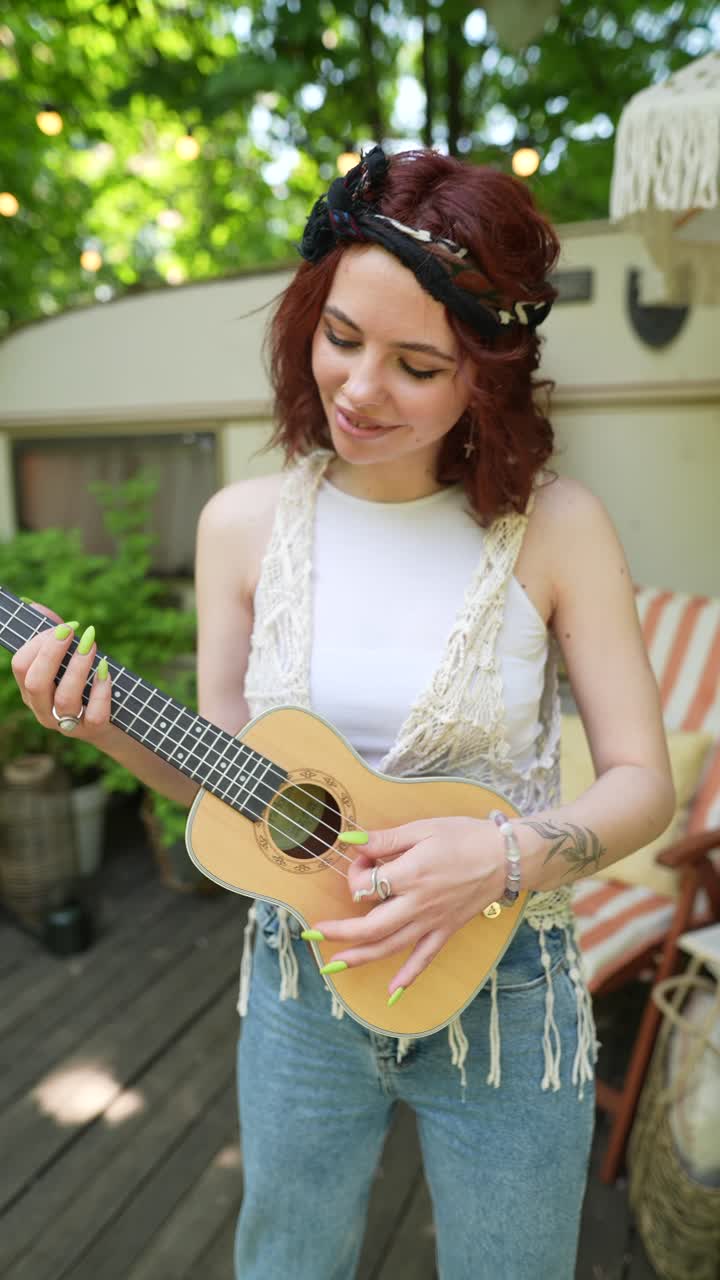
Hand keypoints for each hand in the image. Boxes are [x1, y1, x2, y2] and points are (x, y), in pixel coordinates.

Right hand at [10, 604, 112, 744]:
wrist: (111, 722)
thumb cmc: (84, 684)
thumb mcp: (67, 660)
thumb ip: (53, 634)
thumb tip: (34, 607)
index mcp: (31, 690)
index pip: (21, 666)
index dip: (39, 642)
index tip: (64, 626)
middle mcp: (43, 709)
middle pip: (35, 683)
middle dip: (52, 652)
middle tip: (71, 630)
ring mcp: (66, 723)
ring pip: (65, 698)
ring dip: (78, 667)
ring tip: (92, 646)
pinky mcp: (91, 731)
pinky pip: (93, 714)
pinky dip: (101, 692)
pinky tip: (106, 672)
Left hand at [310, 817, 506, 996]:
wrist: (507, 857)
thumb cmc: (465, 836)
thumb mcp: (423, 828)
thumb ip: (385, 838)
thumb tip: (349, 840)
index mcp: (411, 874)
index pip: (367, 885)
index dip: (356, 873)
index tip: (361, 858)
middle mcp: (419, 904)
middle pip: (371, 926)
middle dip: (339, 932)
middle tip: (312, 933)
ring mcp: (433, 921)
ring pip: (390, 947)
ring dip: (359, 957)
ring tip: (332, 965)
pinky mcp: (446, 930)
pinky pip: (424, 958)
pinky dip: (408, 977)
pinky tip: (393, 993)